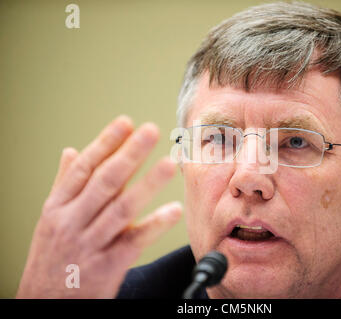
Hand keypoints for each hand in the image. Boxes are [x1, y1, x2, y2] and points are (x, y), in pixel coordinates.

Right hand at [16, 115, 181, 297]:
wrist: (43, 305)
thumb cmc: (51, 258)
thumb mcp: (50, 220)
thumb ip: (64, 184)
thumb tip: (71, 151)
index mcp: (57, 207)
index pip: (84, 168)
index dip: (106, 143)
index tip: (126, 122)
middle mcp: (71, 222)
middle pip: (104, 182)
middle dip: (129, 154)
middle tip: (150, 131)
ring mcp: (89, 245)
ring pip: (120, 208)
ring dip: (146, 184)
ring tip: (168, 163)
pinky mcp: (106, 267)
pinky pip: (133, 242)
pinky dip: (154, 225)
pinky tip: (173, 210)